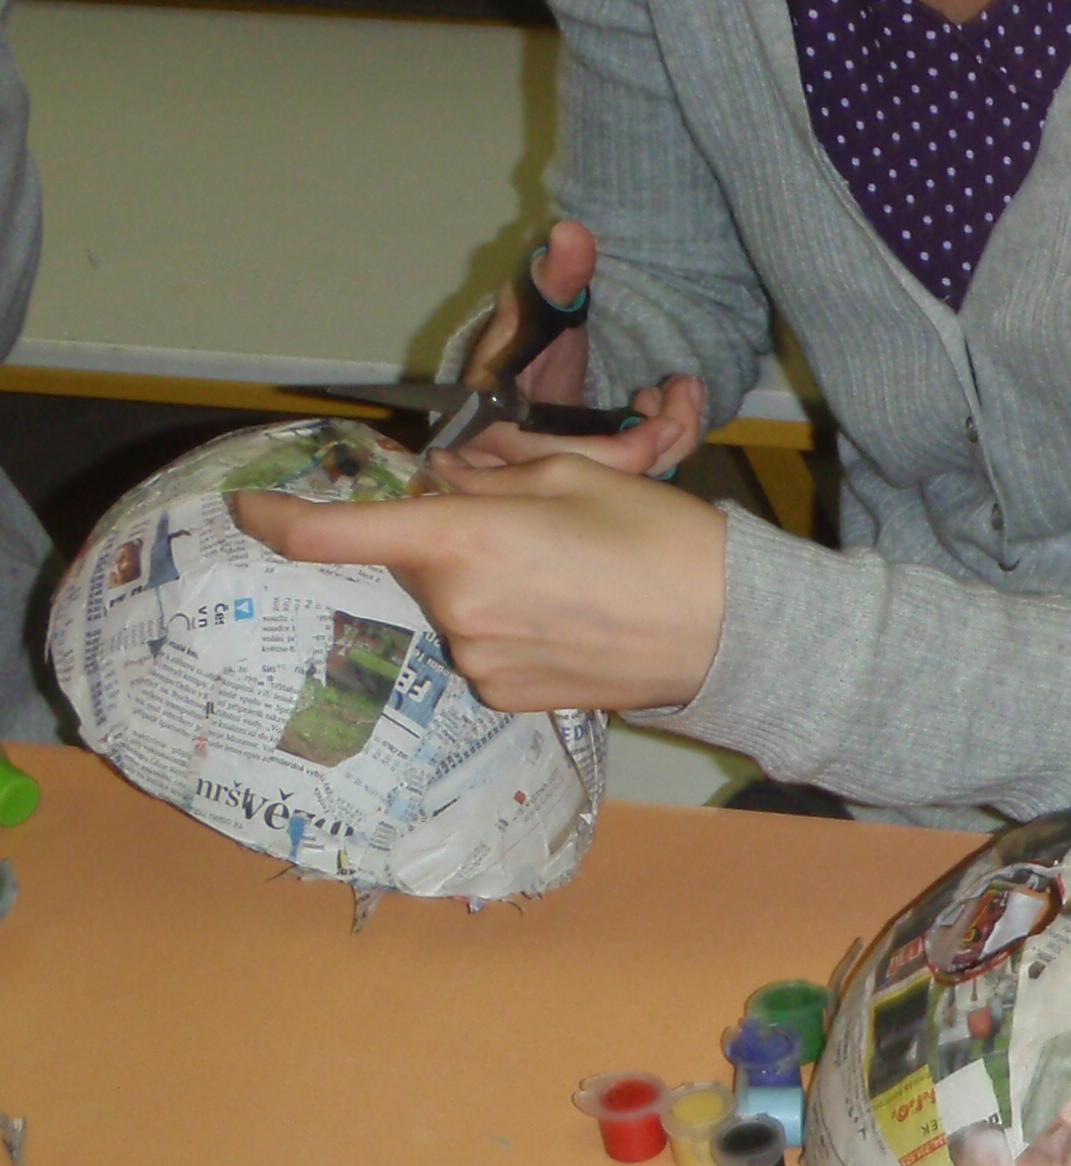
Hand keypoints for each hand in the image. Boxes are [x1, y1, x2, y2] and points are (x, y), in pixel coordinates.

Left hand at [231, 451, 727, 713]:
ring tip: (564, 576)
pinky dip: (507, 623)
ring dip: (482, 582)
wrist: (728, 629)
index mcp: (463, 538)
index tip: (247, 508)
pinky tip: (568, 617)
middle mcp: (455, 606)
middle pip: (413, 561)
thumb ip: (492, 472)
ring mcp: (476, 659)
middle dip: (448, 537)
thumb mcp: (576, 474)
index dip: (278, 518)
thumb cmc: (660, 539)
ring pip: (450, 603)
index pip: (334, 534)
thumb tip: (448, 479)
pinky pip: (480, 645)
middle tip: (524, 524)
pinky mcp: (504, 694)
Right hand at [451, 219, 705, 475]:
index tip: (655, 398)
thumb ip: (553, 275)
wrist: (528, 360)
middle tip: (687, 386)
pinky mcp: (596, 471)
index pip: (567, 459)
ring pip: (632, 480)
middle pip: (609, 480)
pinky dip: (665, 439)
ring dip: (673, 435)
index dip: (621, 446)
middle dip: (661, 436)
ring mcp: (566, 472)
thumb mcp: (534, 303)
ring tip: (684, 388)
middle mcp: (530, 465)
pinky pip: (639, 471)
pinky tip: (667, 404)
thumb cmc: (521, 335)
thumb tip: (570, 231)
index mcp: (500, 430)